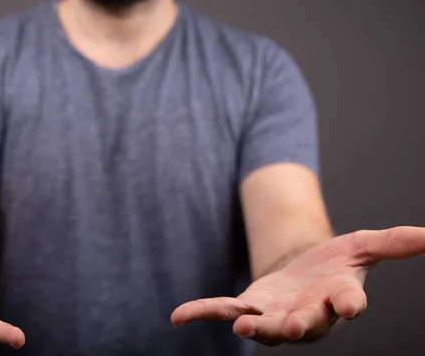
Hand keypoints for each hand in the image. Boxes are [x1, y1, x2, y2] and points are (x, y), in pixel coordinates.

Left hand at [171, 226, 424, 345]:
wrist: (304, 273)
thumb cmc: (335, 264)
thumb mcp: (362, 246)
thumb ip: (393, 243)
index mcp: (338, 297)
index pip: (348, 302)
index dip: (350, 303)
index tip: (352, 304)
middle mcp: (308, 314)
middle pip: (305, 323)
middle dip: (299, 325)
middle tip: (291, 328)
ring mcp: (275, 315)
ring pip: (264, 326)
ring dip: (254, 327)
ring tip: (242, 328)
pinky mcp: (249, 308)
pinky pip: (223, 310)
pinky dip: (202, 313)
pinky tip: (178, 316)